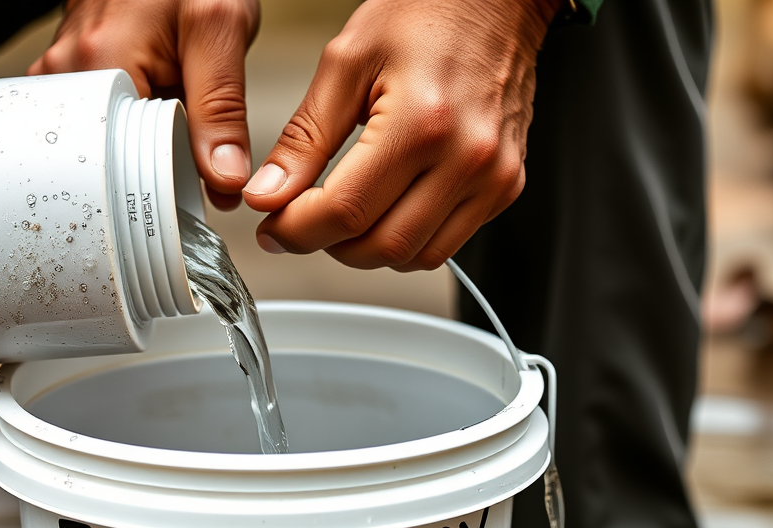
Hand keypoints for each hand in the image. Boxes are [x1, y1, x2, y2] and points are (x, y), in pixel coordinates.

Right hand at [29, 0, 259, 208]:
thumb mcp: (219, 29)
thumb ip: (222, 109)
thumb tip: (223, 179)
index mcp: (98, 64)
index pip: (119, 163)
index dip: (160, 189)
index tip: (189, 202)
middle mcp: (68, 76)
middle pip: (106, 162)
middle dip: (149, 178)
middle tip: (185, 174)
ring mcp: (65, 80)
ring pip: (103, 151)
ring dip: (140, 158)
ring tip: (170, 143)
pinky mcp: (74, 83)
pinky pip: (100, 131)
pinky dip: (130, 140)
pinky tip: (153, 128)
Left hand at [242, 0, 561, 268]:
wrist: (496, 0)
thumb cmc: (425, 14)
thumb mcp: (346, 64)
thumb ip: (304, 139)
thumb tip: (268, 195)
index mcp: (423, 123)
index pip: (346, 212)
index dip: (297, 231)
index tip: (274, 229)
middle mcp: (466, 157)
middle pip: (380, 246)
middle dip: (329, 246)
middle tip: (303, 223)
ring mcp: (492, 178)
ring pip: (414, 257)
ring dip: (368, 251)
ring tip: (344, 216)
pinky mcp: (504, 188)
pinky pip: (444, 246)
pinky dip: (406, 242)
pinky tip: (386, 211)